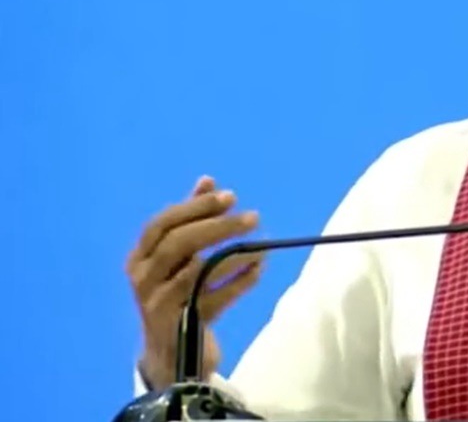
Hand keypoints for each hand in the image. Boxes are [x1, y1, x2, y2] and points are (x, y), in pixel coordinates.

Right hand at [125, 176, 263, 388]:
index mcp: (139, 259)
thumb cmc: (176, 294)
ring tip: (262, 245)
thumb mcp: (178, 258)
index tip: (230, 196)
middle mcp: (143, 280)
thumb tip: (208, 181)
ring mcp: (159, 305)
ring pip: (197, 272)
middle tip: (253, 217)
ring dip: (234, 254)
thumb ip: (190, 220)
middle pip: (178, 244)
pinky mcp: (181, 326)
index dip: (195, 207)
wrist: (170, 353)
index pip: (162, 224)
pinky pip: (215, 299)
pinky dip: (240, 282)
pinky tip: (258, 268)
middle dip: (217, 226)